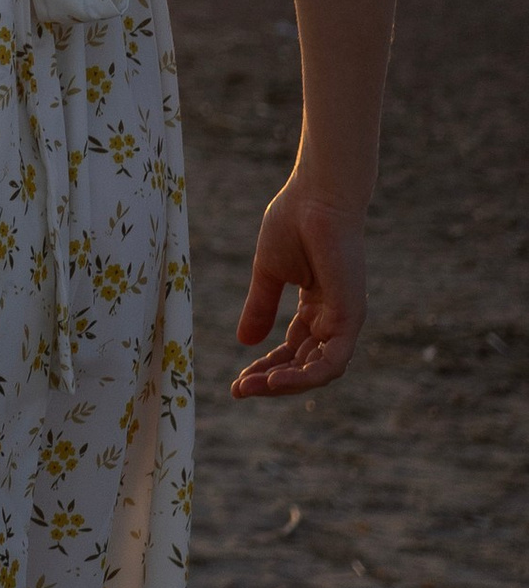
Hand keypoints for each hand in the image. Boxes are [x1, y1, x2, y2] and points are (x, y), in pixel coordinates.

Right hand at [232, 174, 368, 397]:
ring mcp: (344, 319)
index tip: (237, 383)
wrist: (316, 197)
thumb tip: (244, 342)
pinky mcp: (350, 317)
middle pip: (303, 365)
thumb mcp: (268, 273)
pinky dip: (304, 377)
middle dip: (270, 381)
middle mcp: (333, 317)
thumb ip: (260, 307)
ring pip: (318, 371)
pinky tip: (274, 380)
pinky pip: (331, 362)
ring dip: (284, 384)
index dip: (265, 368)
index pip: (292, 351)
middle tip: (238, 390)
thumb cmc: (294, 222)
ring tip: (250, 387)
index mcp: (316, 307)